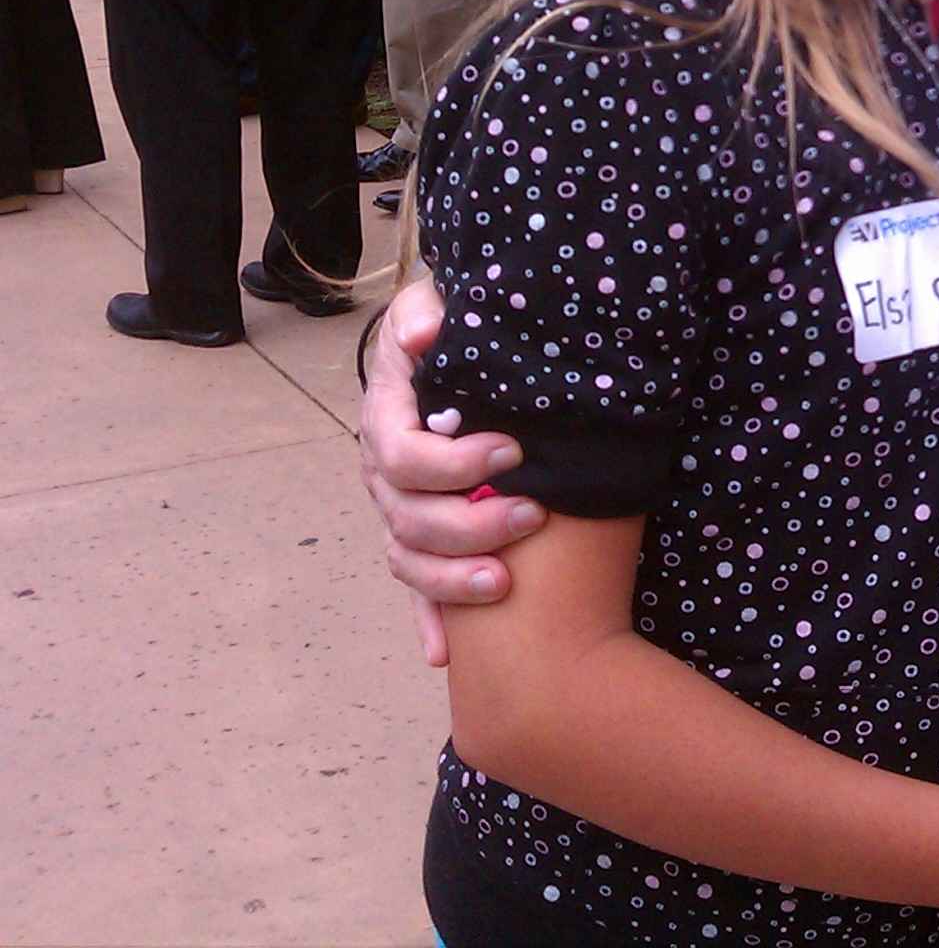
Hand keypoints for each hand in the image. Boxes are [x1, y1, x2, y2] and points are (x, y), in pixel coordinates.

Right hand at [357, 270, 540, 664]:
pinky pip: (417, 588)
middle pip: (408, 518)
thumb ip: (426, 315)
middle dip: (469, 525)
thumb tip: (423, 334)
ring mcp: (399, 511)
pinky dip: (430, 621)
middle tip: (533, 517)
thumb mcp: (440, 305)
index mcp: (388, 419)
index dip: (454, 461)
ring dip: (450, 579)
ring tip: (502, 583)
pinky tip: (444, 654)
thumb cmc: (457, 329)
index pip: (403, 454)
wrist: (459, 353)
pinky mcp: (421, 539)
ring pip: (409, 559)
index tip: (514, 453)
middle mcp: (385, 473)